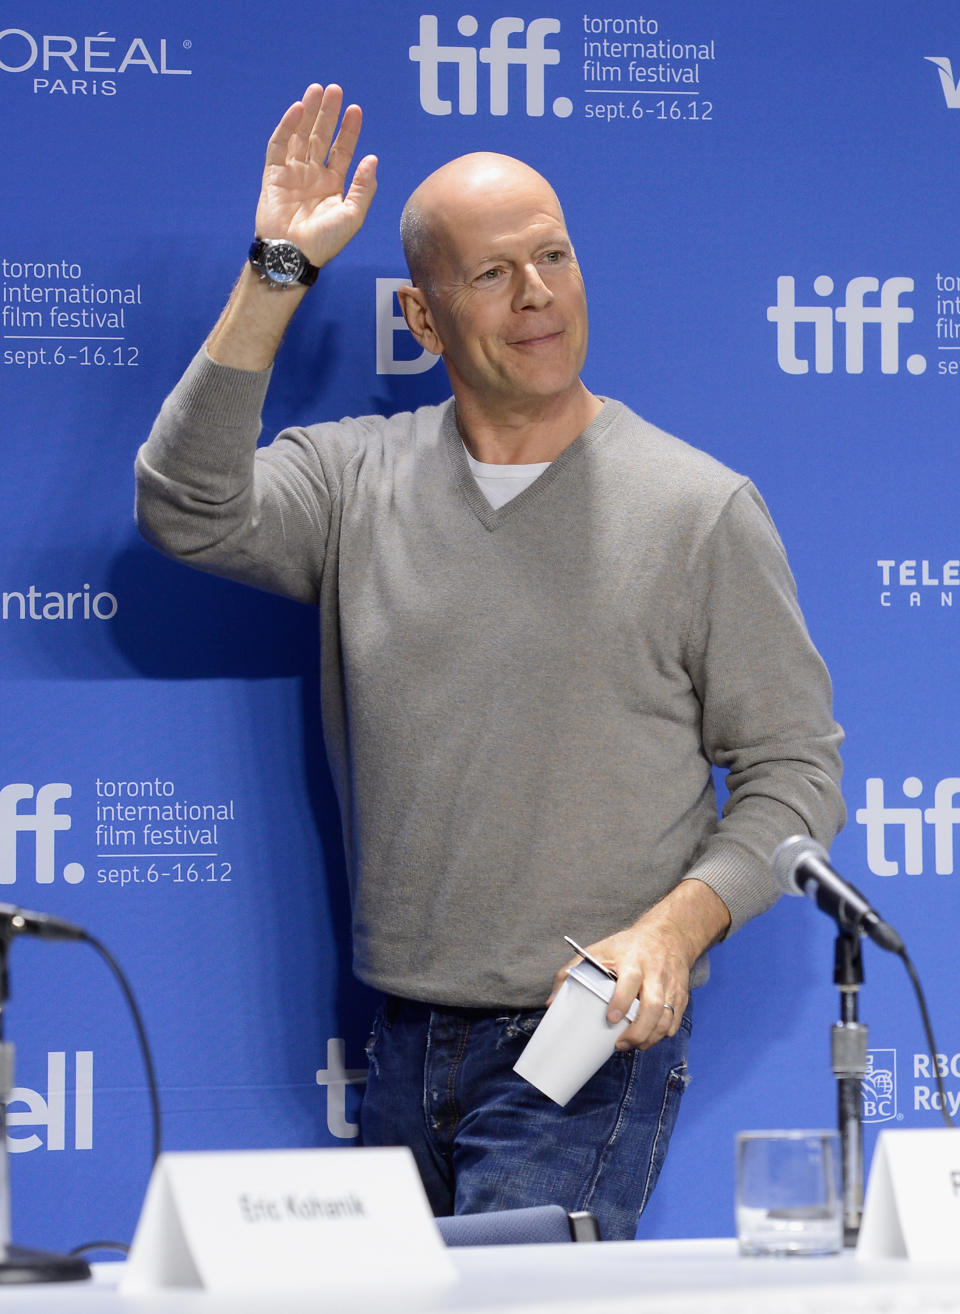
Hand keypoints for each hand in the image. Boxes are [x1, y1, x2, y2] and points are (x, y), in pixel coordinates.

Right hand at [255, 83, 377, 268]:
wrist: (293, 255)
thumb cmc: (324, 242)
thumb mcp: (353, 216)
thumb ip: (363, 187)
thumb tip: (372, 158)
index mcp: (333, 185)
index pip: (342, 151)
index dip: (349, 130)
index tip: (355, 110)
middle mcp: (313, 176)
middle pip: (321, 137)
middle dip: (328, 114)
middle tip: (335, 90)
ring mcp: (292, 174)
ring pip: (301, 136)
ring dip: (309, 113)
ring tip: (317, 90)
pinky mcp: (273, 175)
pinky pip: (279, 146)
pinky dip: (287, 127)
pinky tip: (298, 110)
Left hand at [547, 880, 730, 1050]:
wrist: (668, 935)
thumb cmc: (626, 946)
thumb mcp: (598, 950)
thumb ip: (571, 973)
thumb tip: (551, 1003)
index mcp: (632, 960)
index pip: (630, 981)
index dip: (622, 1001)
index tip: (611, 1018)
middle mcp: (654, 973)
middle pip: (654, 1006)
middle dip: (639, 1031)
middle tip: (621, 1044)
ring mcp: (670, 986)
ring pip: (667, 1018)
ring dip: (650, 1038)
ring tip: (633, 1046)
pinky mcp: (680, 996)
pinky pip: (675, 1022)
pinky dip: (663, 1035)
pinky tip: (648, 1038)